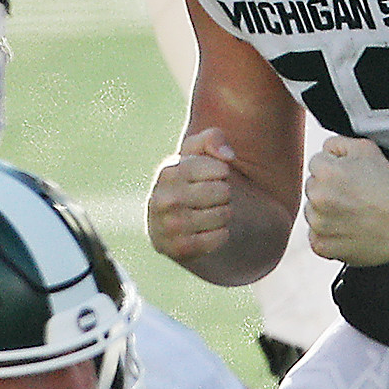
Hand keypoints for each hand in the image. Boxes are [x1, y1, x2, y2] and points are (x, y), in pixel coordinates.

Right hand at [148, 129, 235, 264]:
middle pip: (222, 192)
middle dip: (225, 194)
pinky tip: (210, 230)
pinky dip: (222, 234)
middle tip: (213, 198)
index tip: (213, 176)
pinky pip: (218, 238)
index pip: (219, 168)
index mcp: (168, 172)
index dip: (223, 172)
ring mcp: (168, 226)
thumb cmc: (195, 183)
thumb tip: (227, 156)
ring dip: (224, 214)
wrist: (181, 225)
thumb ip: (212, 138)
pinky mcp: (178, 249)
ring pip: (223, 215)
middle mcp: (162, 199)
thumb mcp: (200, 154)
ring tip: (211, 213)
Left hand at [305, 135, 388, 265]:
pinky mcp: (322, 246)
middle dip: (330, 189)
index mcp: (325, 171)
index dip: (336, 167)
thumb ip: (337, 144)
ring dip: (327, 212)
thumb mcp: (367, 149)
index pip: (317, 163)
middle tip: (356, 195)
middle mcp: (317, 197)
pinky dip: (330, 234)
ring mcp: (318, 224)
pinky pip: (317, 236)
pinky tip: (350, 229)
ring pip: (314, 212)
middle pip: (313, 188)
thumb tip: (325, 151)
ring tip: (355, 213)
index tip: (352, 177)